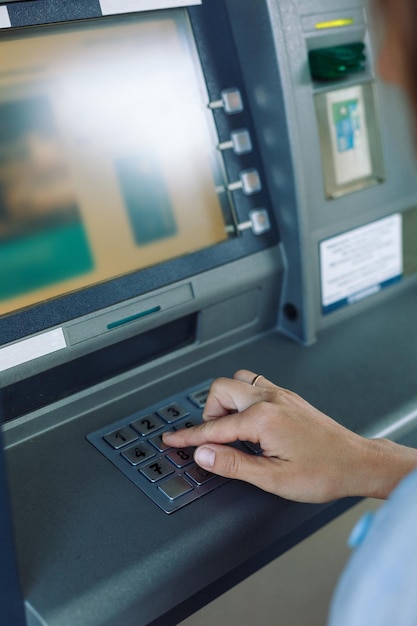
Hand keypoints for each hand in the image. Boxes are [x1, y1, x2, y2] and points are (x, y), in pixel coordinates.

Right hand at [163, 370, 416, 502]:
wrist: (357, 462)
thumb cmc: (324, 471)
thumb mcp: (274, 478)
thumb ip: (233, 464)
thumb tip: (203, 454)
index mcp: (263, 419)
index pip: (214, 427)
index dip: (188, 436)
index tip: (171, 439)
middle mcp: (270, 399)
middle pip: (221, 389)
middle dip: (209, 413)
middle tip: (213, 439)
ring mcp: (281, 394)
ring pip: (238, 381)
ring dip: (226, 402)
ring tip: (232, 430)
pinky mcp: (288, 397)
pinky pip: (255, 385)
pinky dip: (243, 400)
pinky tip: (251, 423)